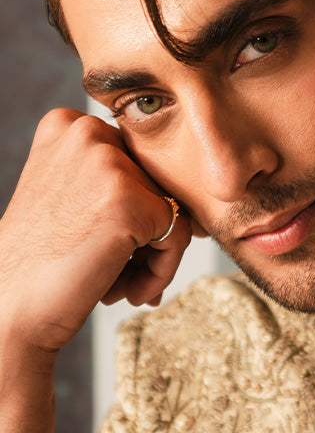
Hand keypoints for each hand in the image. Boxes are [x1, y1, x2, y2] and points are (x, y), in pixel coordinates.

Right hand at [0, 107, 191, 356]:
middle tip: (116, 275)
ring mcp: (110, 163)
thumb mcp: (70, 195)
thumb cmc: (40, 262)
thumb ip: (113, 178)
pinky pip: (179, 236)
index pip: (136, 164)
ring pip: (173, 210)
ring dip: (153, 257)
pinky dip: (162, 272)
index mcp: (67, 124)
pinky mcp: (132, 201)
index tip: (106, 248)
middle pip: (157, 184)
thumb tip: (180, 193)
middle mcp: (87, 131)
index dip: (131, 214)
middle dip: (145, 236)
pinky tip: (128, 293)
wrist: (10, 308)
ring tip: (119, 286)